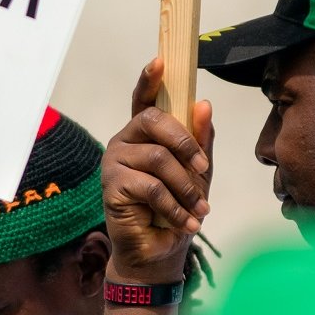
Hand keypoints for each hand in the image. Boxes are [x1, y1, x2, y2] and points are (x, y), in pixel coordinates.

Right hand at [102, 58, 214, 285]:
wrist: (158, 254)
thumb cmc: (176, 209)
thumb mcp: (198, 173)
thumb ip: (200, 141)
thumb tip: (203, 104)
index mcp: (144, 134)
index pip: (144, 99)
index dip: (150, 79)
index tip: (160, 60)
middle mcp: (125, 141)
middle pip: (154, 120)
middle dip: (185, 144)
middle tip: (204, 170)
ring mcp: (115, 162)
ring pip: (158, 158)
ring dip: (185, 187)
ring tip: (198, 210)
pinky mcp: (111, 186)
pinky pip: (150, 186)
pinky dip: (173, 206)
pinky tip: (184, 222)